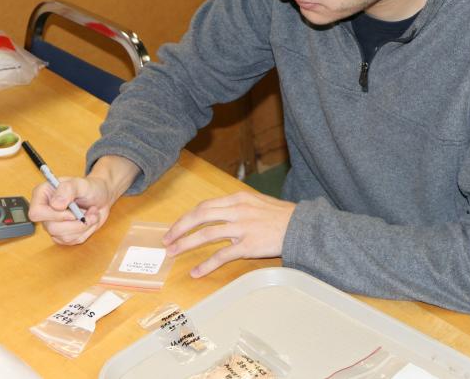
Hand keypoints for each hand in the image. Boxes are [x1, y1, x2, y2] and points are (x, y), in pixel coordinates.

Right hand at [28, 155, 139, 244]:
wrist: (101, 197)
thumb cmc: (90, 188)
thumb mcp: (81, 184)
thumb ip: (68, 189)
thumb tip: (56, 205)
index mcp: (43, 195)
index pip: (36, 213)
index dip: (55, 215)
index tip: (72, 212)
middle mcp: (45, 211)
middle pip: (51, 228)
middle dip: (75, 223)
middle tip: (87, 212)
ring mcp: (53, 224)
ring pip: (63, 237)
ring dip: (83, 226)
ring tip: (91, 214)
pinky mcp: (63, 234)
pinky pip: (73, 241)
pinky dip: (86, 231)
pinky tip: (88, 220)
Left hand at [162, 190, 295, 277]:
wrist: (302, 227)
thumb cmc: (281, 216)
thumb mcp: (257, 203)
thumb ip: (237, 207)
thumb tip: (219, 214)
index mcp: (238, 198)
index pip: (205, 206)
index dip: (187, 217)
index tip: (176, 227)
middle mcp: (237, 210)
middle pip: (200, 216)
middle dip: (180, 228)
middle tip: (167, 240)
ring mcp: (242, 228)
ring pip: (206, 234)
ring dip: (186, 244)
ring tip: (174, 252)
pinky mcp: (248, 245)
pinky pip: (222, 255)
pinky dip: (206, 264)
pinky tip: (196, 272)